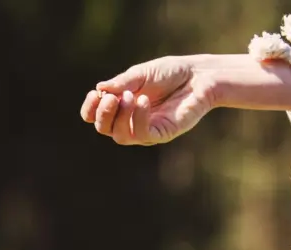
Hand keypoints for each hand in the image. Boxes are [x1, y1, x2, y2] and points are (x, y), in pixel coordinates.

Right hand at [80, 56, 224, 146]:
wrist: (200, 76)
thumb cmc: (171, 73)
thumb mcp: (142, 73)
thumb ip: (122, 83)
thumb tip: (100, 89)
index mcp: (121, 105)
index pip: (96, 116)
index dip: (90, 109)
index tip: (95, 93)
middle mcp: (130, 121)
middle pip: (104, 128)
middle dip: (103, 113)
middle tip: (111, 97)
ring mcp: (145, 130)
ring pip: (120, 136)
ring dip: (120, 116)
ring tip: (130, 95)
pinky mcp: (161, 134)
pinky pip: (141, 134)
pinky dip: (138, 118)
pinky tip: (143, 101)